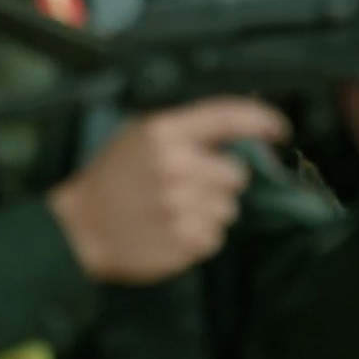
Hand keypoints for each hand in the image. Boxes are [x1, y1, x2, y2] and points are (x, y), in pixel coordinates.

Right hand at [47, 97, 288, 283]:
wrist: (78, 227)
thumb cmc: (114, 178)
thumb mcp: (142, 136)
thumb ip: (189, 131)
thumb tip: (247, 134)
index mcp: (165, 133)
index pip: (229, 116)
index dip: (264, 120)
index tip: (280, 131)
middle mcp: (176, 166)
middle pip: (237, 175)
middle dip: (220, 181)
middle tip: (188, 186)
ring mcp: (180, 207)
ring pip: (229, 209)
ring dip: (210, 211)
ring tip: (174, 210)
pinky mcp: (182, 243)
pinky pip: (215, 238)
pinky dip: (200, 237)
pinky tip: (171, 230)